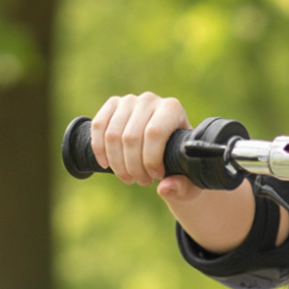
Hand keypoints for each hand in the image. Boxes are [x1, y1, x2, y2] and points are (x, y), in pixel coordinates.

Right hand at [90, 92, 203, 212]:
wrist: (167, 148)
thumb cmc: (181, 164)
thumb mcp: (189, 179)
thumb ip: (182, 186)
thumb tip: (164, 188)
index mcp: (172, 109)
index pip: (154, 133)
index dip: (150, 160)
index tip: (156, 177)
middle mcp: (150, 100)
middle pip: (131, 137)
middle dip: (133, 167)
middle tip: (142, 182)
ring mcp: (129, 100)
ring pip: (112, 135)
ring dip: (117, 163)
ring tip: (129, 178)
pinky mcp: (112, 105)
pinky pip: (98, 126)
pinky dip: (99, 149)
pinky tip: (106, 165)